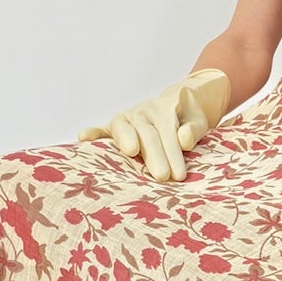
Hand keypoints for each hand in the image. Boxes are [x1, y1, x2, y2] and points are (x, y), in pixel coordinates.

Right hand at [77, 67, 231, 182]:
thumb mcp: (198, 120)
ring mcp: (127, 118)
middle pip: (148, 133)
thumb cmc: (188, 119)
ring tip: (130, 151)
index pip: (169, 132)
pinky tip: (83, 137)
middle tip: (161, 177)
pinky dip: (93, 133)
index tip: (179, 175)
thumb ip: (194, 129)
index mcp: (164, 109)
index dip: (174, 153)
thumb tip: (184, 140)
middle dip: (154, 155)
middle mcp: (143, 111)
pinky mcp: (114, 127)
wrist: (177, 103)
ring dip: (125, 140)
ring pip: (125, 128)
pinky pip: (102, 130)